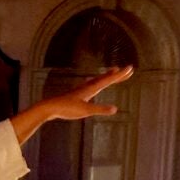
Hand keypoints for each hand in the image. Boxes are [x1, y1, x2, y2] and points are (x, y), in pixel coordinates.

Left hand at [11, 66, 132, 141]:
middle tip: (127, 69)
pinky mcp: (76, 94)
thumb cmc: (67, 109)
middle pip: (105, 78)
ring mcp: (81, 90)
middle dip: (117, 75)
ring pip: (97, 80)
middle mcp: (87, 87)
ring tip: (113, 72)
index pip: (109, 80)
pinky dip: (97, 82)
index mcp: (91, 89)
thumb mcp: (85, 111)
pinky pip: (91, 85)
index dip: (120, 75)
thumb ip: (100, 110)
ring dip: (107, 76)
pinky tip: (93, 84)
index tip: (130, 68)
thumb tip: (115, 109)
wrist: (49, 107)